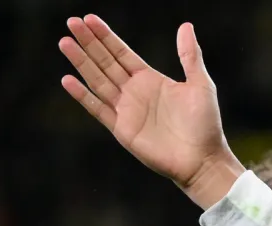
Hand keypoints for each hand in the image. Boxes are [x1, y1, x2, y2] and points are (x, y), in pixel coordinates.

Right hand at [57, 15, 243, 206]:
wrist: (203, 160)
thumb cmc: (206, 125)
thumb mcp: (200, 85)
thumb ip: (190, 55)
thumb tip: (186, 25)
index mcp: (150, 80)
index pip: (122, 53)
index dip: (106, 36)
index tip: (89, 19)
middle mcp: (134, 92)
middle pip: (105, 62)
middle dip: (89, 43)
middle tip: (71, 22)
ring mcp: (126, 110)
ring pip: (97, 80)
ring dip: (81, 62)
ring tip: (65, 42)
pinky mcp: (122, 129)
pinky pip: (98, 109)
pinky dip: (83, 96)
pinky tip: (68, 80)